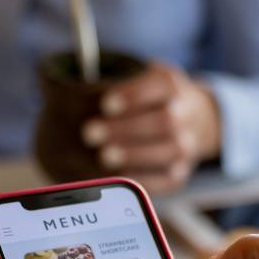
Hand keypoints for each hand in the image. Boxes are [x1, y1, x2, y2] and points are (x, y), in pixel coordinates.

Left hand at [81, 62, 220, 192]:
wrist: (192, 121)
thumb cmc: (149, 99)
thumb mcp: (137, 78)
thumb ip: (110, 83)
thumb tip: (65, 96)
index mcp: (172, 85)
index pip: (161, 85)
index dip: (134, 95)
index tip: (104, 104)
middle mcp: (185, 115)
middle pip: (164, 122)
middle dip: (125, 129)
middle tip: (89, 133)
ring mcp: (186, 146)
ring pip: (169, 151)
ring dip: (134, 155)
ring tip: (103, 157)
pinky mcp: (180, 173)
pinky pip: (167, 179)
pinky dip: (143, 180)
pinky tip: (119, 177)